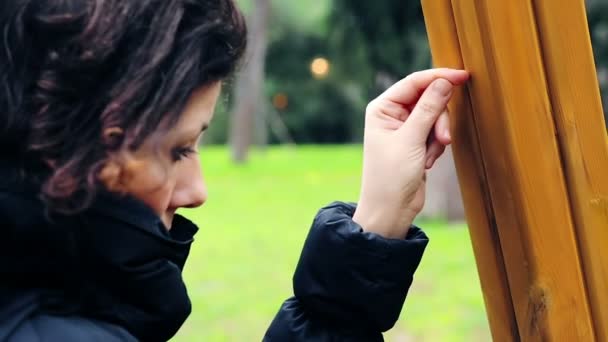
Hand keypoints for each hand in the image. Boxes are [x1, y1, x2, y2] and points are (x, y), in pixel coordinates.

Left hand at [352, 68, 468, 238]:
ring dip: (438, 136)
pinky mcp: (415, 142)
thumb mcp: (412, 139)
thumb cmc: (392, 176)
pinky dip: (436, 146)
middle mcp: (392, 114)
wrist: (391, 210)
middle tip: (443, 139)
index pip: (414, 82)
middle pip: (428, 99)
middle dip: (439, 119)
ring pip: (436, 117)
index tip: (463, 76)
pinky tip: (427, 162)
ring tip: (430, 157)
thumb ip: (429, 108)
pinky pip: (436, 132)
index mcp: (382, 108)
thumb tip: (445, 81)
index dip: (438, 77)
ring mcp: (404, 128)